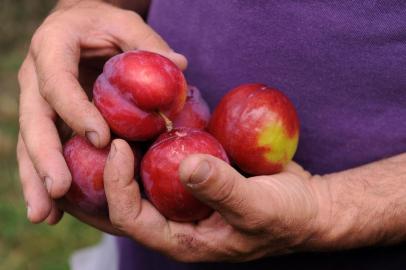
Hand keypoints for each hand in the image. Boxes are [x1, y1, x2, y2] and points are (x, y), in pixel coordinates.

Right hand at [17, 0, 186, 224]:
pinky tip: (51, 211)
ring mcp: (37, 102)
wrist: (78, 26)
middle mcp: (36, 78)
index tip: (101, 140)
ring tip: (43, 215)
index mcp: (52, 48)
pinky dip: (43, 180)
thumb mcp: (125, 24)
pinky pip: (41, 152)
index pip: (59, 83)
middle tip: (59, 189)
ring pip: (29, 143)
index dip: (76, 112)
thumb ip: (148, 44)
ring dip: (35, 180)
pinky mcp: (46, 120)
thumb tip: (180, 66)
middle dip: (45, 157)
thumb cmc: (103, 24)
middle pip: (34, 121)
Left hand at [82, 139, 328, 261]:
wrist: (306, 205)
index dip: (116, 184)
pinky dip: (146, 144)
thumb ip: (223, 189)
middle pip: (120, 203)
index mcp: (181, 239)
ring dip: (116, 158)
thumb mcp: (258, 207)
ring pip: (137, 180)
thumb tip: (186, 164)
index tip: (117, 145)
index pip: (131, 218)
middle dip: (94, 177)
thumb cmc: (285, 215)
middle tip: (75, 143)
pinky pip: (159, 162)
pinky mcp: (191, 178)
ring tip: (94, 129)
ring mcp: (181, 199)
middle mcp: (174, 220)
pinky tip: (136, 122)